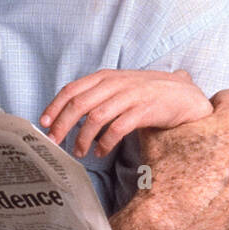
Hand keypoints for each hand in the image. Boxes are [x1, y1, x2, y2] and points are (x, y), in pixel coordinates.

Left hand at [40, 69, 211, 157]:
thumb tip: (69, 115)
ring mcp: (130, 95)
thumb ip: (98, 96)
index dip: (54, 107)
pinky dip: (105, 142)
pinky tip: (101, 152)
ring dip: (83, 138)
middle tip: (54, 142)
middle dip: (62, 125)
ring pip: (96, 117)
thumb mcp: (120, 88)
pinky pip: (118, 128)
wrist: (184, 95)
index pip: (72, 89)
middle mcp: (115, 83)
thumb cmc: (148, 95)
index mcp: (106, 76)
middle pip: (79, 104)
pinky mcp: (144, 110)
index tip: (43, 123)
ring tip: (79, 152)